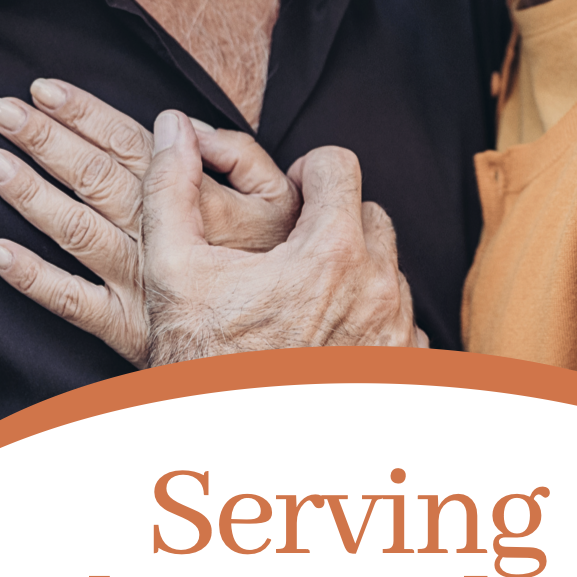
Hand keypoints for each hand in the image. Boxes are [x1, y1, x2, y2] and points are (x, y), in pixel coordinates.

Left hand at [0, 80, 300, 364]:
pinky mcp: (124, 326)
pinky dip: (32, 279)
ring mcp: (137, 283)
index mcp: (194, 201)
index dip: (85, 114)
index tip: (44, 89)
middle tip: (2, 111)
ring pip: (76, 232)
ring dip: (30, 196)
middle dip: (46, 141)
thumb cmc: (278, 261)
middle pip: (95, 180)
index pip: (129, 146)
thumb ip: (240, 154)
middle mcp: (157, 238)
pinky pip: (72, 303)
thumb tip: (185, 126)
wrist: (284, 346)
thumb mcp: (281, 197)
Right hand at [140, 112, 425, 361]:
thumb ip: (171, 189)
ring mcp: (396, 331)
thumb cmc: (203, 363)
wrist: (233, 449)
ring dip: (352, 267)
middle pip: (370, 213)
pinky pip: (403, 317)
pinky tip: (328, 335)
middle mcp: (377, 289)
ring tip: (303, 296)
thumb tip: (172, 127)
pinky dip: (372, 316)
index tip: (288, 195)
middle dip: (332, 220)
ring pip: (388, 265)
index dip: (309, 170)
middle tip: (289, 250)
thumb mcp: (174, 271)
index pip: (342, 165)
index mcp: (329, 255)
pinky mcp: (406, 367)